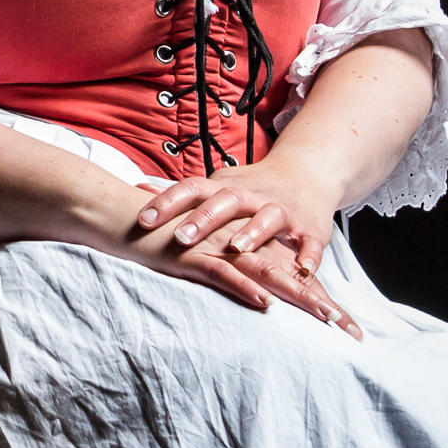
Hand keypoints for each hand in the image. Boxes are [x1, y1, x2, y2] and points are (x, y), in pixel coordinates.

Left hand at [120, 158, 361, 339]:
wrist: (305, 176)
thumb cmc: (250, 191)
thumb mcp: (215, 188)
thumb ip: (180, 194)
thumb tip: (135, 189)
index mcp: (225, 188)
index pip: (191, 188)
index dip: (166, 203)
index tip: (141, 220)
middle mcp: (252, 196)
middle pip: (225, 202)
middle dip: (202, 220)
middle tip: (179, 237)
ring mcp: (282, 211)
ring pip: (267, 217)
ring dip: (252, 232)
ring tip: (237, 248)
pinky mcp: (310, 229)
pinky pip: (311, 243)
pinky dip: (309, 257)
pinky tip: (304, 271)